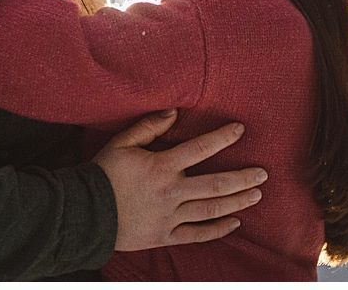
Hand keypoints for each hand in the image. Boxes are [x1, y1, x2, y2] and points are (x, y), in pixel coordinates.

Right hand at [93, 109, 267, 251]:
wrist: (84, 213)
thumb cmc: (102, 174)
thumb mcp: (122, 143)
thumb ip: (149, 126)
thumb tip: (174, 112)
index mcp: (162, 167)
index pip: (200, 149)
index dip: (223, 138)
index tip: (240, 130)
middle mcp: (171, 192)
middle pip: (216, 185)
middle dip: (243, 178)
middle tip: (263, 173)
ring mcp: (170, 217)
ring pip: (211, 209)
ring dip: (237, 202)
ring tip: (256, 194)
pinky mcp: (165, 236)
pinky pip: (197, 235)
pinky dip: (217, 229)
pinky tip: (234, 223)